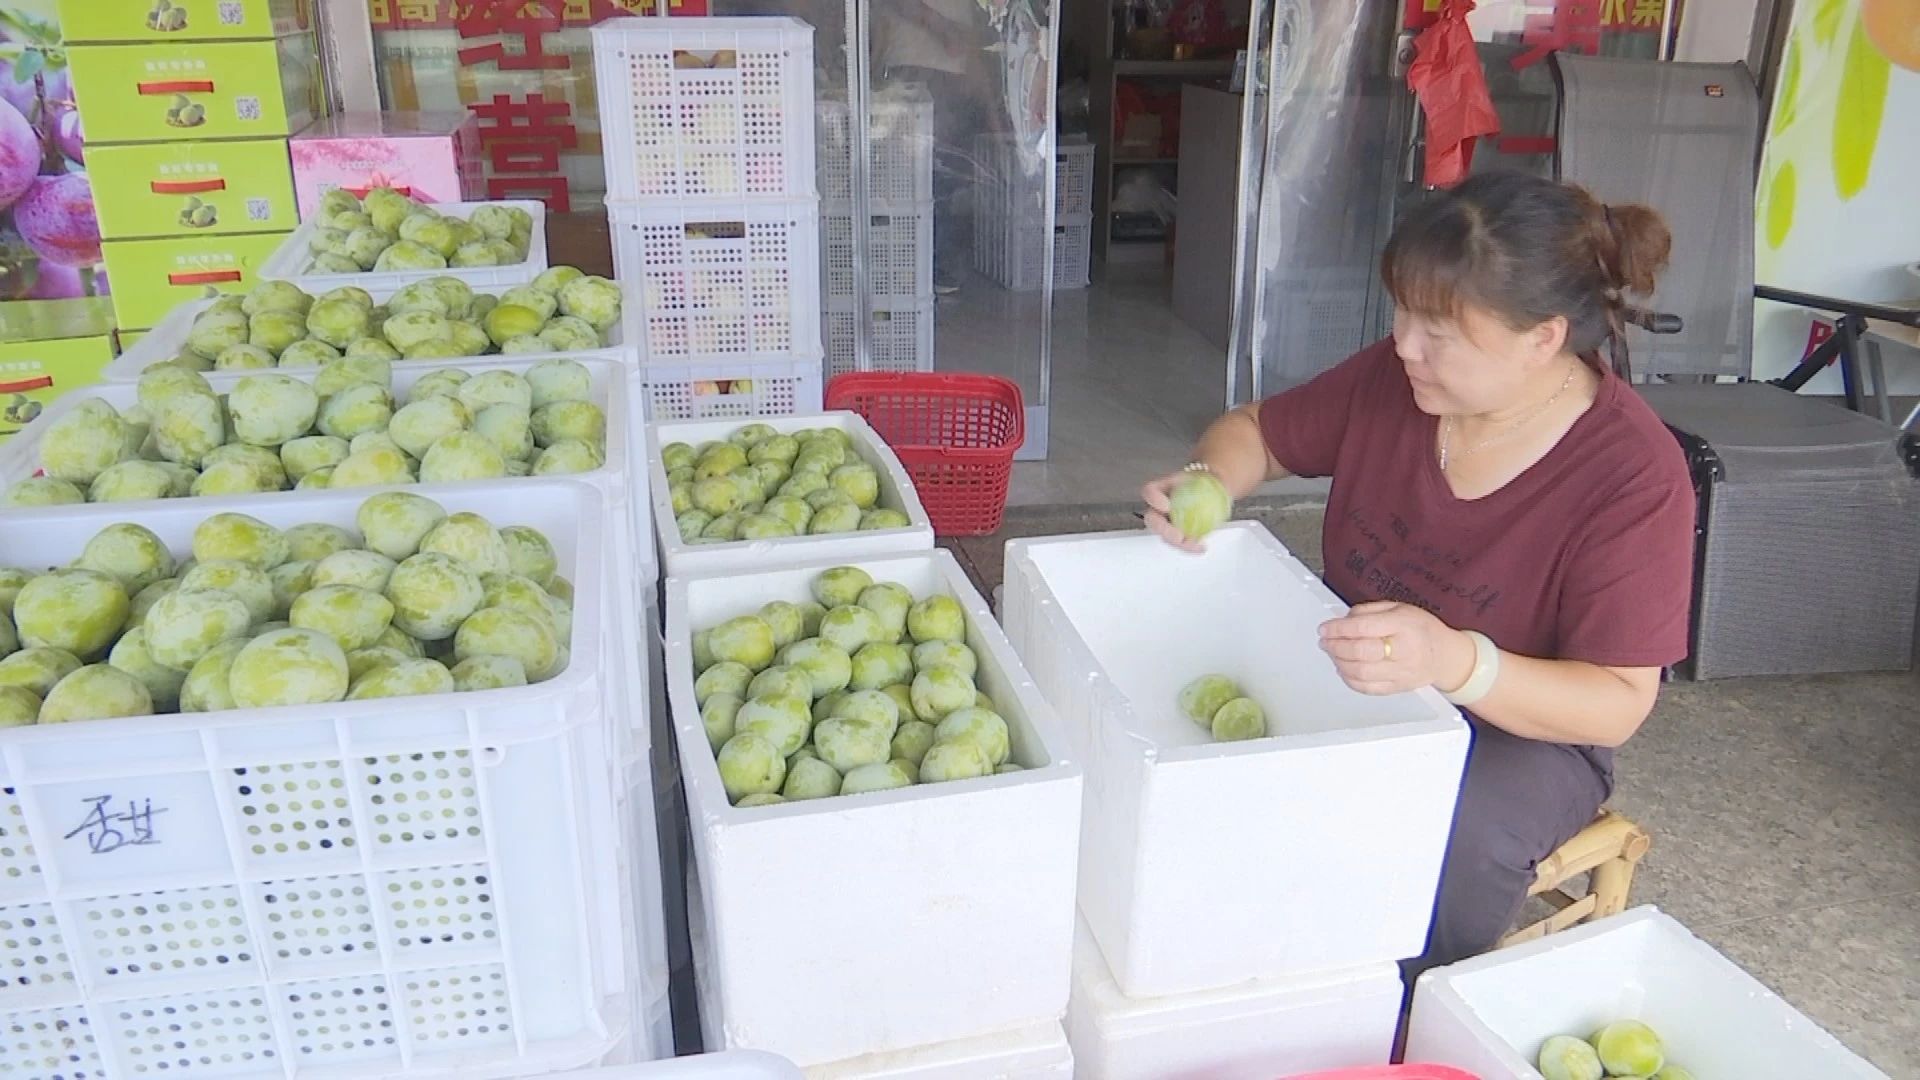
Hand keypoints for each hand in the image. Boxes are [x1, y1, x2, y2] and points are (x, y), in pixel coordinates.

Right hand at [1140, 472, 1202, 552]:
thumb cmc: (1203, 482)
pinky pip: (1178, 543)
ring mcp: (1166, 522)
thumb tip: (1216, 482)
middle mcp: (1159, 507)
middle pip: (1152, 520)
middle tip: (1178, 536)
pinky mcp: (1176, 534)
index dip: (1154, 500)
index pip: (1149, 492)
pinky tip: (1200, 546)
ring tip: (1194, 544)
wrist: (1210, 492)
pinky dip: (1189, 547)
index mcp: (1161, 489)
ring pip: (1164, 535)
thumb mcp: (1204, 475)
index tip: (1167, 506)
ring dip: (1178, 543)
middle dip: (1163, 530)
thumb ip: (1207, 479)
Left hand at [1318, 601, 1475, 695]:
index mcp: (1403, 625)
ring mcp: (1401, 672)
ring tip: (1333, 654)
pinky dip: (1349, 680)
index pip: (1364, 627)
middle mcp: (1403, 650)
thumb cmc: (1422, 629)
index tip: (1324, 629)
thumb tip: (1342, 621)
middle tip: (1325, 641)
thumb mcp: (1398, 608)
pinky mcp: (1397, 688)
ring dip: (1339, 663)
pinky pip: (1367, 688)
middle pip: (1360, 652)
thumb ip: (1369, 611)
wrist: (1446, 655)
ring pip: (1361, 673)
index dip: (1338, 629)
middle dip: (1335, 646)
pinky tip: (1344, 669)